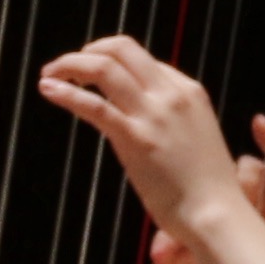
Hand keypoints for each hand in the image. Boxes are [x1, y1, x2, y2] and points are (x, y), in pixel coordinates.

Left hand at [32, 35, 233, 245]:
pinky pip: (94, 105)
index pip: (142, 60)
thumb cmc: (207, 189)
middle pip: (121, 49)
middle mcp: (170, 95)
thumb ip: (173, 122)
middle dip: (87, 51)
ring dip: (70, 64)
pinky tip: (47, 88)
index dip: (111, 61)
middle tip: (64, 66)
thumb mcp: (196, 139)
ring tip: (48, 73)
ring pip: (104, 67)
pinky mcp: (136, 139)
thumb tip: (144, 121)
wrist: (217, 214)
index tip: (91, 77)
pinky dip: (66, 93)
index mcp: (189, 92)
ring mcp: (153, 114)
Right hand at [145, 112, 264, 263]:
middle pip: (193, 203)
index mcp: (243, 180)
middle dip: (175, 216)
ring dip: (169, 243)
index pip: (217, 175)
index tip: (204, 197)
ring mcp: (219, 229)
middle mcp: (227, 202)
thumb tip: (258, 121)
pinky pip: (191, 257)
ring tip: (158, 257)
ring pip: (186, 230)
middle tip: (165, 233)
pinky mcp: (216, 255)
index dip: (208, 185)